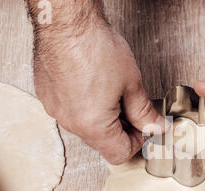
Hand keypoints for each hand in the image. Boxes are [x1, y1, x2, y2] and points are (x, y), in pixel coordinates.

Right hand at [33, 22, 166, 164]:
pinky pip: (72, 112)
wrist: (67, 23)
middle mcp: (71, 123)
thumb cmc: (95, 47)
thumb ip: (145, 112)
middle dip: (122, 129)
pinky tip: (95, 86)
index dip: (137, 142)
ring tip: (114, 93)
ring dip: (104, 119)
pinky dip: (86, 107)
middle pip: (102, 142)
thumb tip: (155, 126)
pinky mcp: (48, 97)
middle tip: (133, 107)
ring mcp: (56, 111)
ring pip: (87, 128)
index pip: (119, 154)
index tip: (144, 127)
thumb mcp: (132, 84)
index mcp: (93, 126)